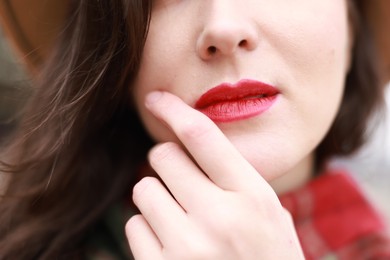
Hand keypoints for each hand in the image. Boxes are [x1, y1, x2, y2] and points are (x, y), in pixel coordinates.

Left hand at [125, 91, 303, 259]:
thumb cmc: (267, 257)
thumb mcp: (268, 213)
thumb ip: (233, 176)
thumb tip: (184, 142)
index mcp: (252, 196)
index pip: (202, 135)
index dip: (174, 110)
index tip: (156, 99)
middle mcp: (219, 217)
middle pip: (162, 157)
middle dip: (166, 162)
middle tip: (181, 179)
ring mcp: (187, 247)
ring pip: (144, 190)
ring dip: (157, 197)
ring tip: (182, 219)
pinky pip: (135, 225)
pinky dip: (148, 230)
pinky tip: (173, 246)